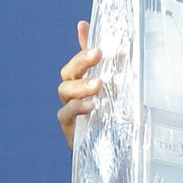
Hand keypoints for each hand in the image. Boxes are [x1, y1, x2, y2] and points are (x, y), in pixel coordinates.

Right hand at [56, 20, 101, 149]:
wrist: (110, 151)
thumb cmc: (110, 117)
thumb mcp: (117, 92)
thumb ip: (112, 66)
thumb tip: (110, 41)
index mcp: (84, 81)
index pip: (80, 59)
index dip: (82, 45)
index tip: (88, 31)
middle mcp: (73, 92)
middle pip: (69, 72)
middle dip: (81, 62)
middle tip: (97, 54)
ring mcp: (69, 109)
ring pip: (66, 90)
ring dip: (81, 85)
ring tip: (98, 85)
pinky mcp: (69, 128)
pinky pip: (65, 114)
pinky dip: (76, 108)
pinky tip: (90, 106)